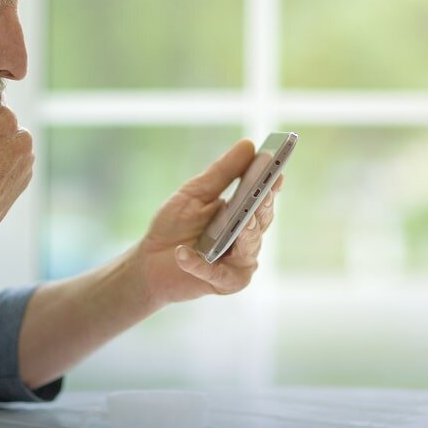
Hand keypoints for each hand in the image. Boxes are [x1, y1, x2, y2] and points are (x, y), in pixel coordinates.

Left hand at [136, 139, 283, 304]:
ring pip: (250, 246)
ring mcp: (240, 262)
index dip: (271, 185)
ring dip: (244, 234)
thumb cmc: (175, 226)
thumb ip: (222, 173)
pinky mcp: (226, 282)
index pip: (263, 198)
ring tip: (240, 221)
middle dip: (261, 207)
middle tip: (262, 194)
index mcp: (243, 214)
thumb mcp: (195, 193)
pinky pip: (218, 272)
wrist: (150, 261)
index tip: (277, 170)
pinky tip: (183, 254)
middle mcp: (247, 238)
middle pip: (261, 221)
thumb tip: (249, 145)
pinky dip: (199, 264)